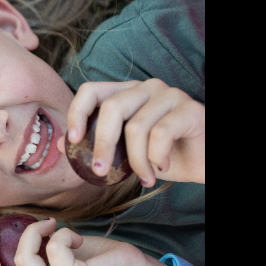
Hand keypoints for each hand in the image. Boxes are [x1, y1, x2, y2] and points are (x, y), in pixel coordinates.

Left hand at [58, 79, 204, 186]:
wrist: (205, 162)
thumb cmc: (164, 155)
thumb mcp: (125, 153)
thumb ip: (96, 144)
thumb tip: (61, 145)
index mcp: (126, 93)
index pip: (91, 90)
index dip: (77, 112)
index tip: (72, 141)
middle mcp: (146, 87)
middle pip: (112, 107)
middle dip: (101, 144)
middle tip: (99, 172)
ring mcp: (169, 95)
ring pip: (137, 127)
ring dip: (136, 162)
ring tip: (143, 178)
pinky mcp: (190, 109)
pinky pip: (161, 135)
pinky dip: (156, 159)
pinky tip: (161, 169)